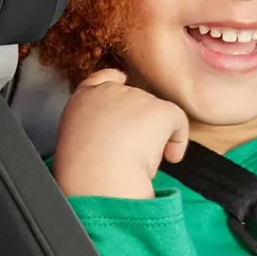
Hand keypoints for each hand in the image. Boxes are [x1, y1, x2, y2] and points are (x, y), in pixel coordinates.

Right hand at [53, 68, 189, 199]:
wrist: (95, 175)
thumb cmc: (84, 174)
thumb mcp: (78, 145)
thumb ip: (95, 133)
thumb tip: (117, 142)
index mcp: (82, 101)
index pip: (103, 80)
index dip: (116, 83)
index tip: (124, 85)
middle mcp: (108, 92)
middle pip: (135, 101)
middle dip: (139, 126)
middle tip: (130, 155)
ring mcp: (135, 97)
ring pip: (155, 115)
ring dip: (154, 138)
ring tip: (139, 162)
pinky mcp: (159, 109)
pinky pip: (178, 121)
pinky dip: (178, 140)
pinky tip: (171, 158)